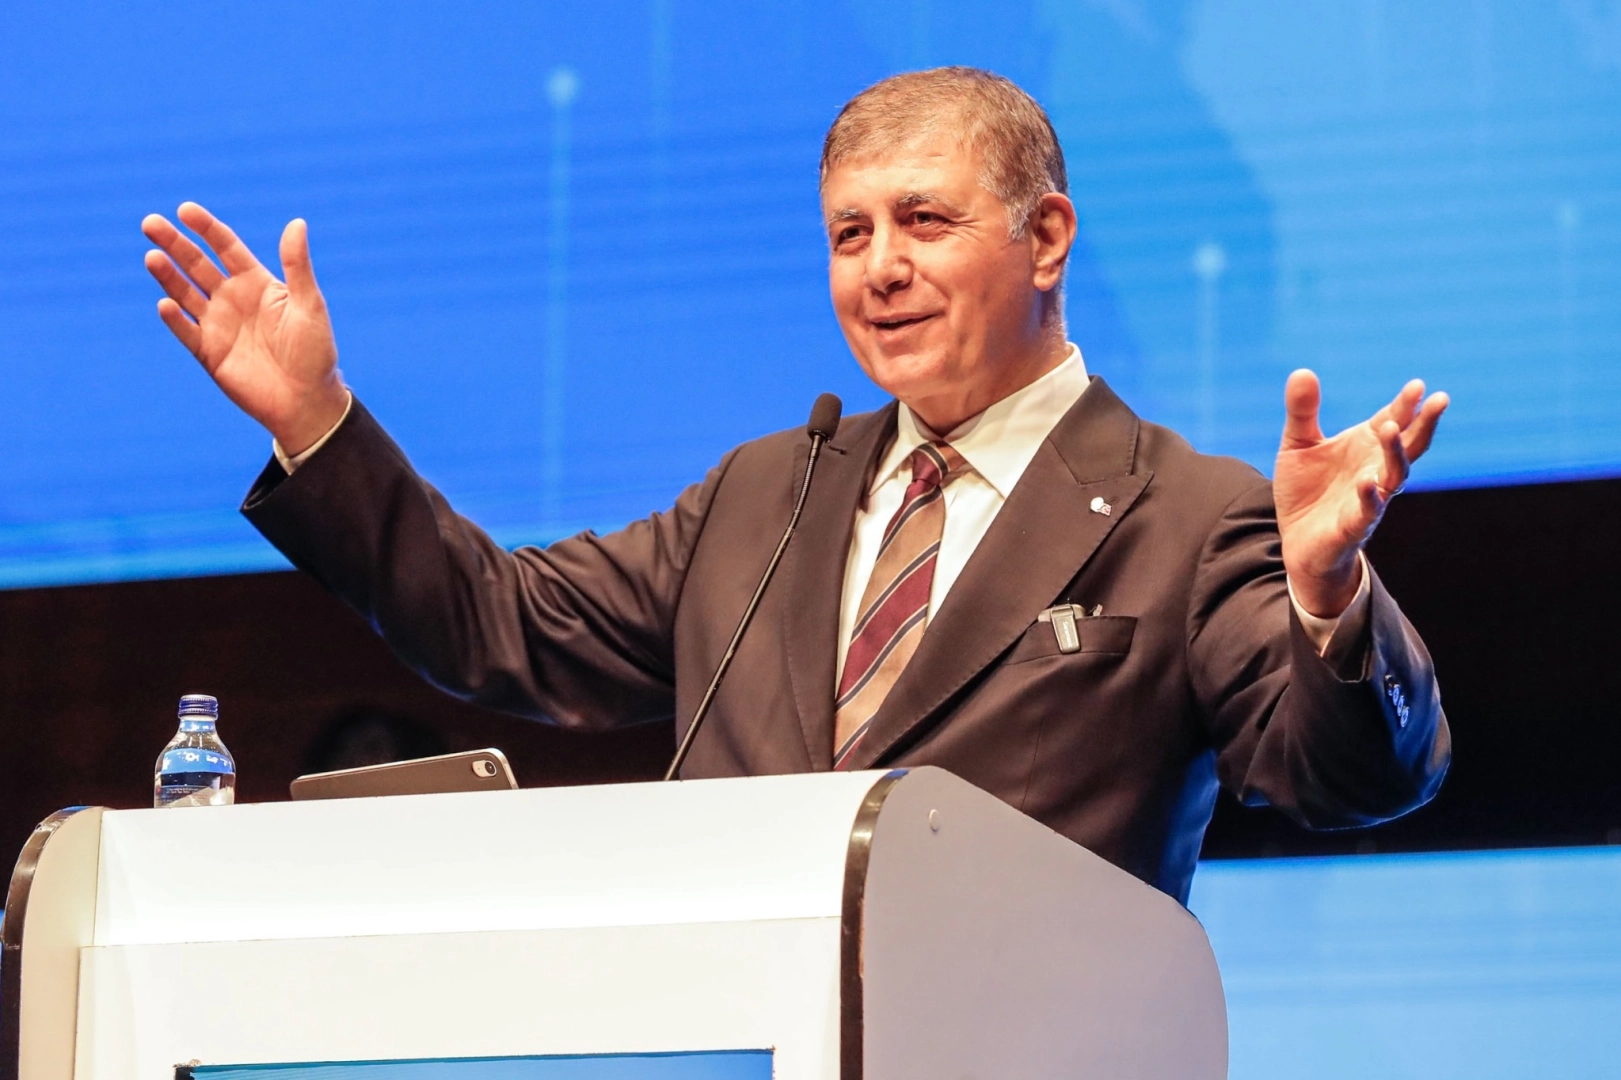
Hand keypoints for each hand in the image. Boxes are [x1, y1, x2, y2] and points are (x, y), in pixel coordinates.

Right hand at [142, 203, 347, 454]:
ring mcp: (218, 325)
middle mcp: (232, 299)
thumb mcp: (309, 305)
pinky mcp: (209, 353)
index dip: (205, 228)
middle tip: (151, 223)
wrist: (307, 400)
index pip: (226, 247)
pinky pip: (186, 332)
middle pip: (197, 264)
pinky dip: (175, 319)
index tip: (184, 209)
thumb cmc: (315, 351)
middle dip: (174, 244)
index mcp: (256, 283)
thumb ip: (297, 266)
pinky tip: (166, 304)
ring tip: (152, 257)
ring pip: (185, 293)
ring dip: (167, 276)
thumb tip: (297, 222)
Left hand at [1274, 370, 1448, 617]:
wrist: (1297, 540)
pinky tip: (1368, 482)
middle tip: (1438, 399)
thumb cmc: (1306, 490)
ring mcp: (1370, 498)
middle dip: (1424, 423)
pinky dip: (1369, 496)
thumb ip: (1303, 411)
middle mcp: (1375, 469)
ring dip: (1396, 452)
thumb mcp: (1298, 445)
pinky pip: (1368, 510)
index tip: (1417, 385)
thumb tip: (1302, 371)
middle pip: (1409, 444)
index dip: (1406, 404)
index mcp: (1367, 446)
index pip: (1393, 419)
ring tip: (1392, 428)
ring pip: (1394, 474)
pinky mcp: (1354, 525)